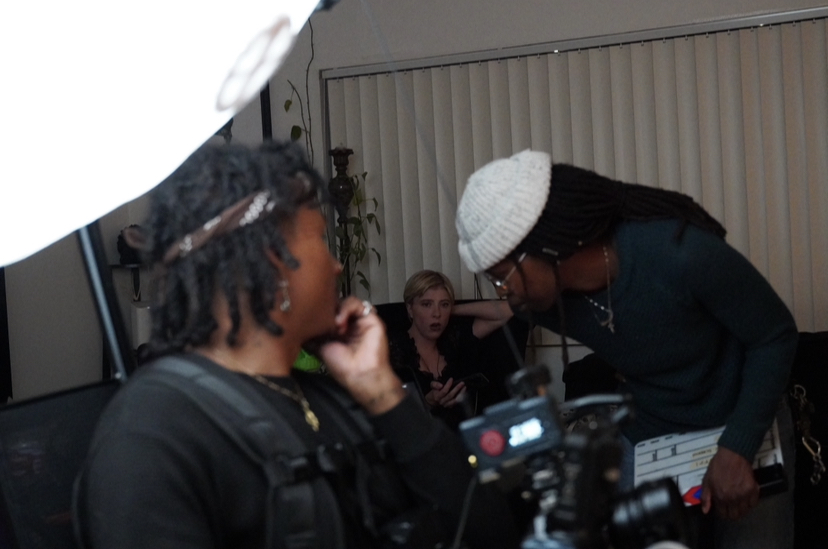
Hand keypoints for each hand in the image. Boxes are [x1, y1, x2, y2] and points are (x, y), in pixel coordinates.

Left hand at [318, 298, 404, 414]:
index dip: (322, 311)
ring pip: (348, 301)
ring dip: (339, 310)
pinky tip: (341, 322)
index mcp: (339, 330)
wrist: (359, 374)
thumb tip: (298, 326)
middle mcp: (351, 324)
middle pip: (339, 304)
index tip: (314, 316)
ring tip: (336, 325)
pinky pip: (359, 304)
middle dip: (330, 309)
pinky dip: (347, 308)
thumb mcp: (319, 347)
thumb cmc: (342, 366)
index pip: (330, 312)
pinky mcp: (372, 318)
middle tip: (324, 320)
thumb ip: (313, 334)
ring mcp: (361, 321)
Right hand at [424, 378, 465, 407]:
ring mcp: (446, 405)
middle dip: (457, 389)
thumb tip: (441, 385)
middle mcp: (442, 401)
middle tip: (462, 383)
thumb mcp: (432, 385)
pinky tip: (464, 392)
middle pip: (450, 395)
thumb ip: (435, 384)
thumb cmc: (434, 391)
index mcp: (437, 396)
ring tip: (464, 388)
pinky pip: (456, 403)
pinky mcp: (450, 406)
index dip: (448, 385)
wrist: (433, 401)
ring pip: (455, 400)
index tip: (451, 379)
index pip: (444, 391)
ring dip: (461, 394)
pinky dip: (461, 398)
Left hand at [701, 446, 759, 519]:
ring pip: (745, 511)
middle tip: (731, 508)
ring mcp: (744, 495)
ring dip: (742, 510)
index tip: (723, 509)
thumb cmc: (718, 466)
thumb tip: (705, 511)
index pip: (723, 514)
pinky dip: (751, 503)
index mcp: (720, 497)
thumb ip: (705, 497)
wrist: (733, 455)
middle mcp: (733, 499)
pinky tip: (746, 497)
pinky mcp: (753, 490)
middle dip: (732, 514)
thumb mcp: (707, 480)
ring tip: (739, 503)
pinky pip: (754, 503)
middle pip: (735, 516)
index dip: (722, 513)